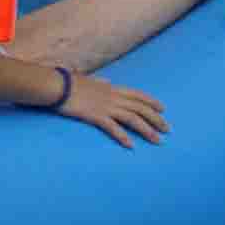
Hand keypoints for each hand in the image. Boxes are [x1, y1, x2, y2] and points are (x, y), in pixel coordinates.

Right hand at [52, 68, 166, 145]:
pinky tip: (131, 145)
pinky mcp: (95, 116)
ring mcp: (105, 106)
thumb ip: (99, 81)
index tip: (163, 110)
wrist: (56, 86)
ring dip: (147, 130)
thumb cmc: (68, 82)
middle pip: (140, 108)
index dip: (152, 102)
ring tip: (157, 140)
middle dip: (156, 119)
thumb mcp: (88, 79)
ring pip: (132, 118)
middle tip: (168, 130)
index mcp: (112, 88)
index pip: (138, 95)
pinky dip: (123, 136)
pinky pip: (113, 128)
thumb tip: (105, 80)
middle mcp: (113, 97)